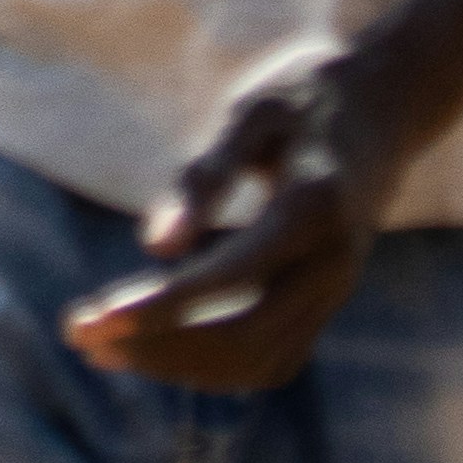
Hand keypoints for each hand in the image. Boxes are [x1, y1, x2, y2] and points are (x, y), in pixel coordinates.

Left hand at [69, 34, 410, 392]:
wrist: (383, 107)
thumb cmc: (301, 98)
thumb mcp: (250, 114)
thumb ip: (204, 177)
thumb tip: (153, 245)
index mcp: (314, 209)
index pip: (234, 278)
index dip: (162, 306)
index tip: (94, 318)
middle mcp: (334, 264)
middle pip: (245, 337)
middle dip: (158, 344)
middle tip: (79, 334)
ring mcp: (335, 292)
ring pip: (257, 360)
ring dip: (177, 362)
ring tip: (100, 344)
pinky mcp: (324, 305)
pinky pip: (269, 358)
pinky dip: (208, 364)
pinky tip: (150, 343)